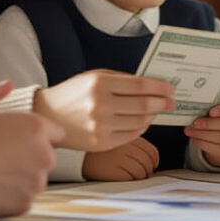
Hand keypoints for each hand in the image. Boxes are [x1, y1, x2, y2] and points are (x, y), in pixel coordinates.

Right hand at [0, 108, 62, 216]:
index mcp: (36, 128)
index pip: (56, 133)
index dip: (40, 138)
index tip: (29, 142)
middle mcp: (44, 154)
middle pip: (46, 158)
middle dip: (31, 159)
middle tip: (5, 159)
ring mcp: (36, 181)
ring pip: (35, 180)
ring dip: (21, 179)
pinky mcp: (25, 202)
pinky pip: (22, 199)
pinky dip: (11, 197)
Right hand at [34, 69, 174, 151]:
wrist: (48, 115)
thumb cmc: (74, 93)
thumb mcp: (95, 77)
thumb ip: (122, 80)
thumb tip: (152, 86)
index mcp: (100, 84)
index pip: (140, 85)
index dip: (159, 87)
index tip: (170, 89)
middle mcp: (100, 105)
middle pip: (143, 105)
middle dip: (162, 103)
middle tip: (171, 101)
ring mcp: (101, 126)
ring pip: (140, 122)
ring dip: (152, 115)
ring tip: (156, 110)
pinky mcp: (101, 143)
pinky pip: (131, 135)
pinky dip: (141, 127)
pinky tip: (142, 121)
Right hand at [81, 137, 159, 180]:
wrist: (74, 153)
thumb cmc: (95, 147)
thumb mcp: (116, 137)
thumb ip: (132, 142)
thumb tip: (150, 157)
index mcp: (127, 135)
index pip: (151, 151)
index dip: (153, 160)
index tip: (152, 164)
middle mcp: (125, 146)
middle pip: (148, 162)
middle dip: (148, 169)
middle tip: (143, 172)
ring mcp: (119, 158)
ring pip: (141, 171)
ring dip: (140, 176)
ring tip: (133, 176)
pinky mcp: (112, 171)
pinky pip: (131, 178)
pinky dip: (131, 180)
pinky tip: (124, 178)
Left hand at [185, 103, 219, 167]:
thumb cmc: (218, 125)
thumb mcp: (217, 117)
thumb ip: (209, 113)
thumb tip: (193, 112)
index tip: (210, 112)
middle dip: (209, 124)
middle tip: (195, 123)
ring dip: (202, 134)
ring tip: (189, 131)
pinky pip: (215, 148)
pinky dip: (202, 143)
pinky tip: (194, 138)